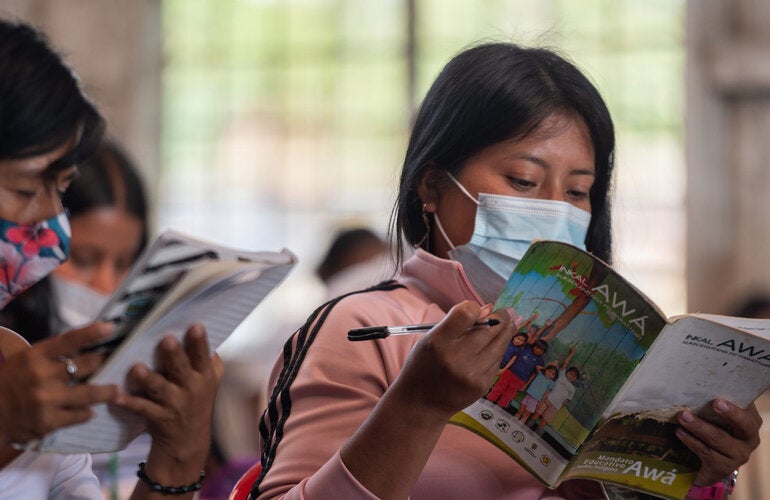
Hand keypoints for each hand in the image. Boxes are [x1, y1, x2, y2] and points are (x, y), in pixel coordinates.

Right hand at [0, 323, 118, 445]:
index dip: (91, 333)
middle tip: (114, 362)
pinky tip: (90, 411)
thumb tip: (83, 345)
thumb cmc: (8, 383)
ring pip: (89, 393)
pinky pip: (79, 415)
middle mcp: (42, 375)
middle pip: (86, 365)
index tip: (111, 327)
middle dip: (103, 363)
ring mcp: (47, 400)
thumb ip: (50, 354)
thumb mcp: (24, 360)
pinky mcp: (48, 422)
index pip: (68, 340)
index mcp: (35, 356)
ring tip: (117, 390)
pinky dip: (86, 413)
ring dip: (107, 391)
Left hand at [117, 325, 221, 484]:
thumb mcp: (209, 380)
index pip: (203, 356)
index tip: (195, 326)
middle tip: (166, 340)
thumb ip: (206, 358)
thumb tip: (199, 326)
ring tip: (136, 367)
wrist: (188, 439)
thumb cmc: (195, 399)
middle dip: (174, 355)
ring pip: (160, 389)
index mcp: (205, 376)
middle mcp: (191, 389)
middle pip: (181, 369)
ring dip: (148, 378)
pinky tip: (116, 395)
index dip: (199, 341)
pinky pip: (141, 408)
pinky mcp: (158, 417)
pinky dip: (128, 402)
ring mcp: (174, 404)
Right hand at [390, 301, 513, 420]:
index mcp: (439, 341)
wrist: (421, 404)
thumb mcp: (430, 339)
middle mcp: (456, 357)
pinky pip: (497, 361)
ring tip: (508, 324)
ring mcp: (471, 374)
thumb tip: (487, 308)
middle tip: (505, 313)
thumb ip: (456, 323)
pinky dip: (498, 351)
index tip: (478, 309)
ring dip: (506, 332)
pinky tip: (496, 346)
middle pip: (489, 329)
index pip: (466, 314)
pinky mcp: (482, 386)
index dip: (475, 308)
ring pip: (499, 345)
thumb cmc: (424, 366)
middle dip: (501, 318)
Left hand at [676, 399, 761, 485]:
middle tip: (713, 403)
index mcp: (751, 421)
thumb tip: (693, 382)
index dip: (737, 405)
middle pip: (742, 425)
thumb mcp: (718, 414)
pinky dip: (691, 442)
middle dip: (729, 414)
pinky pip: (707, 454)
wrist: (710, 460)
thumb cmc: (714, 426)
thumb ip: (713, 401)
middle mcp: (749, 439)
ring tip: (682, 416)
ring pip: (719, 439)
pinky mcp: (723, 468)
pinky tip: (679, 432)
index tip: (721, 398)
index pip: (748, 410)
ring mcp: (738, 456)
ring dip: (699, 427)